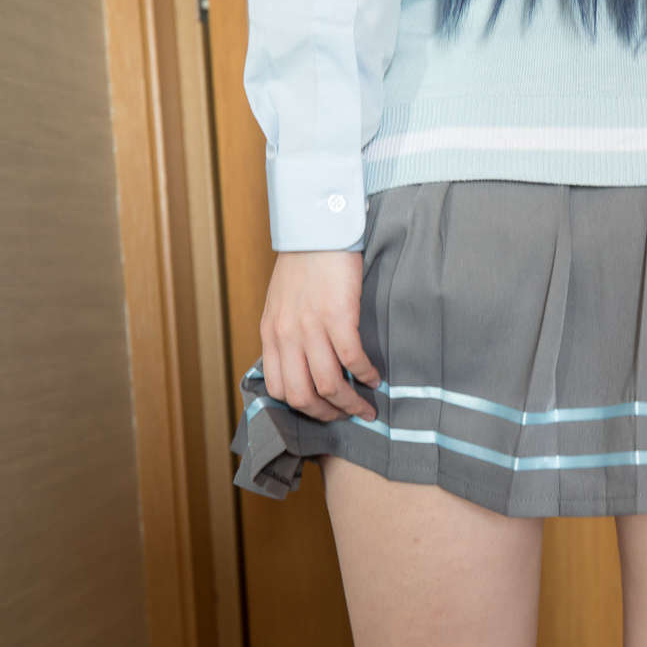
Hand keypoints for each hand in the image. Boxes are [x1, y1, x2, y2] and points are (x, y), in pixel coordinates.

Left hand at [258, 250, 381, 422]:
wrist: (317, 230)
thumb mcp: (281, 304)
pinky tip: (375, 377)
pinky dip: (365, 375)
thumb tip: (304, 362)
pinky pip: (352, 359)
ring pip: (329, 385)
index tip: (323, 409)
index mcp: (270, 335)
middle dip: (328, 414)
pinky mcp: (337, 316)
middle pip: (302, 396)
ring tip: (367, 407)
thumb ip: (287, 333)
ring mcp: (311, 328)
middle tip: (347, 416)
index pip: (278, 390)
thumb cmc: (304, 264)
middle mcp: (286, 336)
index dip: (303, 408)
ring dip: (351, 403)